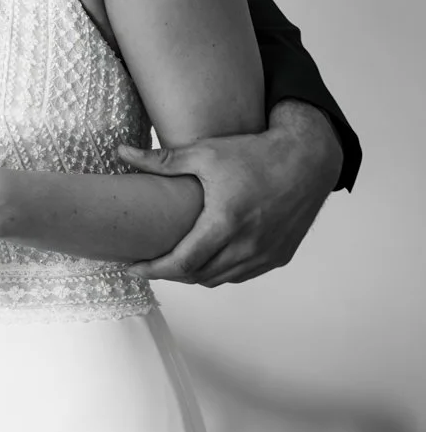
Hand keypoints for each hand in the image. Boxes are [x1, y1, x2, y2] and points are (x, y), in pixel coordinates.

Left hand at [119, 101, 340, 285]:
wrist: (310, 158)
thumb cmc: (256, 153)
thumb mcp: (206, 153)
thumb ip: (162, 160)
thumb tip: (121, 152)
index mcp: (226, 223)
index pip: (181, 264)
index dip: (153, 270)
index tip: (131, 267)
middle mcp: (249, 244)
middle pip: (197, 277)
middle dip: (168, 273)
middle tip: (148, 263)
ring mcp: (267, 253)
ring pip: (220, 279)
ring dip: (194, 275)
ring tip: (174, 262)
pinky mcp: (281, 255)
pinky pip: (242, 275)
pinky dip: (220, 272)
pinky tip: (206, 260)